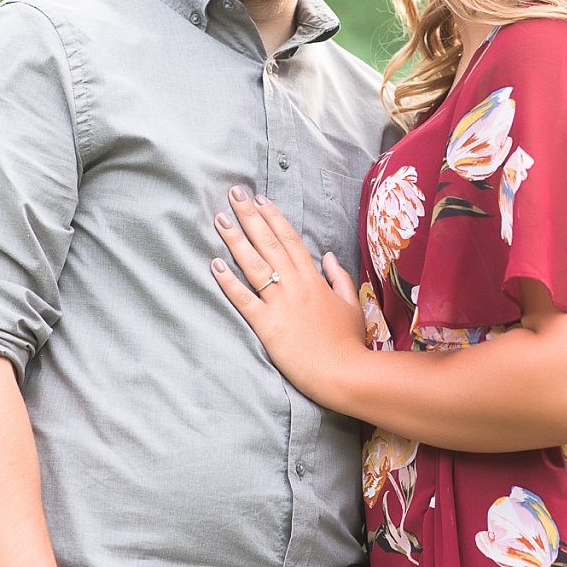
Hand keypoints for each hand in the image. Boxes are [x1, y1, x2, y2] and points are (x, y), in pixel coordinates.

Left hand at [210, 187, 366, 406]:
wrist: (343, 372)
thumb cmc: (349, 342)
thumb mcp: (352, 305)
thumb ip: (339, 277)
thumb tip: (327, 255)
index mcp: (315, 279)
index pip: (291, 240)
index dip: (274, 218)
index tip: (260, 199)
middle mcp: (295, 285)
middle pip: (269, 243)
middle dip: (250, 217)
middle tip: (233, 194)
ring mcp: (279, 304)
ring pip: (254, 265)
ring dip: (235, 240)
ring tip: (220, 218)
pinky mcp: (266, 325)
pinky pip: (243, 299)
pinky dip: (228, 281)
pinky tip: (214, 264)